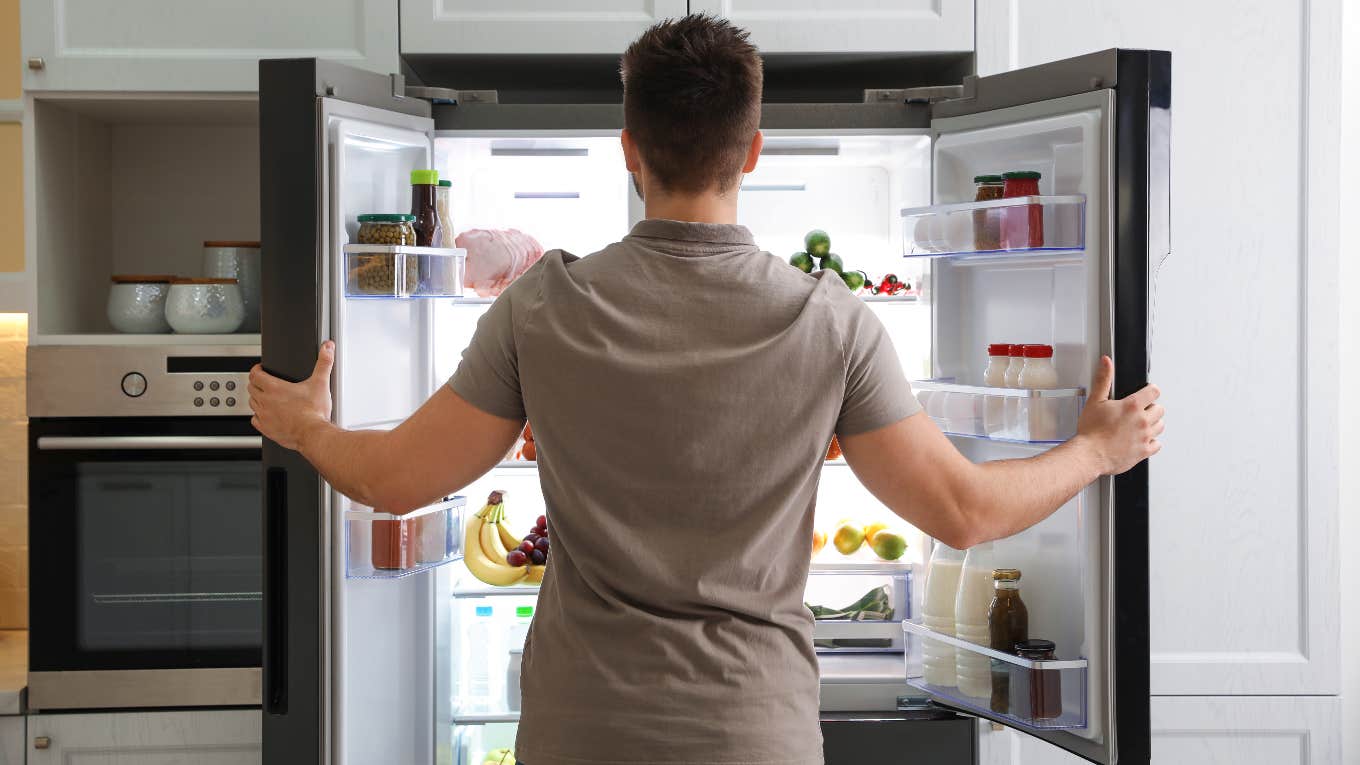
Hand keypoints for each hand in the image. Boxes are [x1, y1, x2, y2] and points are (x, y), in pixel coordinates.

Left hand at [248, 341, 334, 450]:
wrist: (313, 434)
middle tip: (262, 382)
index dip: (257, 369)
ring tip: (265, 397)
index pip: (255, 374)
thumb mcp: (320, 383)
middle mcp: (266, 401)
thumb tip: (327, 348)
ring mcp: (264, 416)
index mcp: (275, 388)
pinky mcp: (266, 429)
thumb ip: (324, 363)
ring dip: (256, 399)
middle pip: (251, 388)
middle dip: (256, 383)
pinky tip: (266, 415)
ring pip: (252, 403)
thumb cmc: (314, 412)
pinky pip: (254, 420)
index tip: (260, 369)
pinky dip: (258, 416)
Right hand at [1074, 355, 1163, 474]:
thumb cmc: (1090, 431)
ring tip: (1139, 425)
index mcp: (1132, 406)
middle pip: (1160, 409)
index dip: (1150, 391)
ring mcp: (1145, 437)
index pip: (1154, 391)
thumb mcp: (1094, 401)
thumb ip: (1103, 379)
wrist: (1089, 455)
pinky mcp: (1143, 451)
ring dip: (1153, 424)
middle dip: (1150, 408)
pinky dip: (1151, 442)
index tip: (1145, 394)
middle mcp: (1142, 421)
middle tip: (1138, 412)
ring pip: (1160, 426)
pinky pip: (1157, 444)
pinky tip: (1141, 440)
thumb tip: (1106, 362)